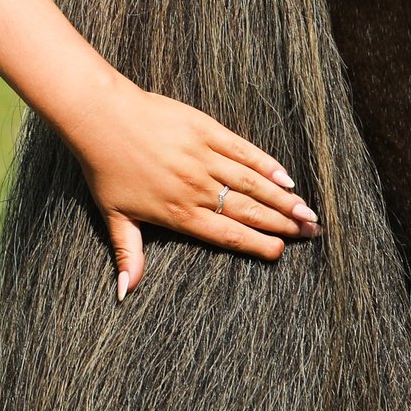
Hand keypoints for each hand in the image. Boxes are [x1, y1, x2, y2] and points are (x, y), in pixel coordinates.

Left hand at [60, 76, 319, 299]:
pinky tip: (285, 178)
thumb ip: (129, 254)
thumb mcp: (113, 216)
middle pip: (247, 212)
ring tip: (307, 212)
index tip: (281, 252)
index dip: (257, 245)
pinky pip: (243, 151)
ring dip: (282, 199)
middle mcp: (196, 188)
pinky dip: (266, 165)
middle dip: (281, 225)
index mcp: (178, 213)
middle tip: (310, 233)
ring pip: (252, 184)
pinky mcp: (205, 130)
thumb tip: (123, 293)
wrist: (100, 117)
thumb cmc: (105, 168)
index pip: (227, 235)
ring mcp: (203, 158)